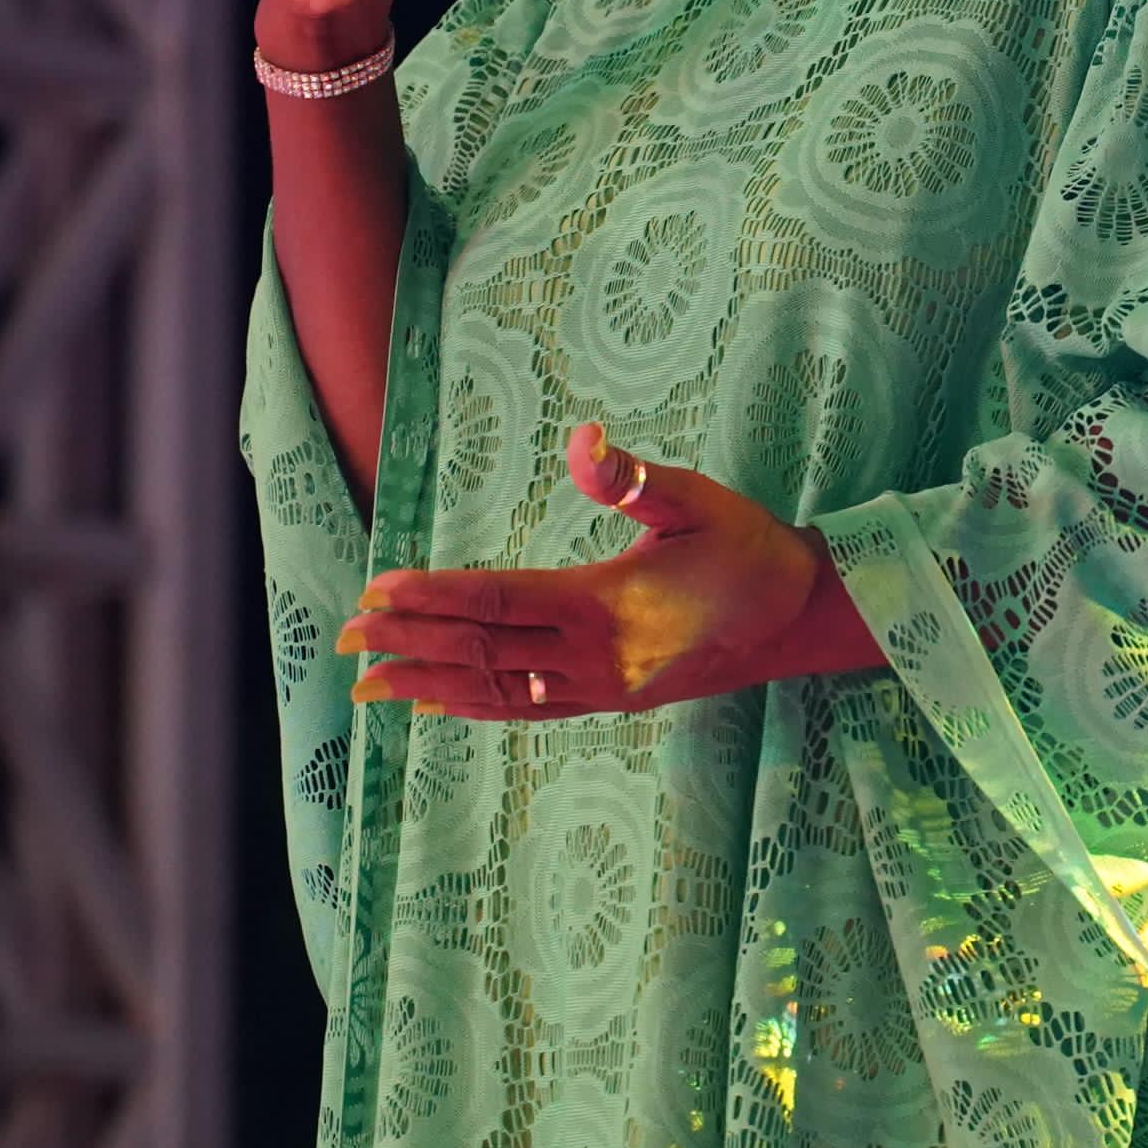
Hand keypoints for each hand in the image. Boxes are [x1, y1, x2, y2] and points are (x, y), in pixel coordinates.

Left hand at [335, 424, 883, 718]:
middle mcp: (595, 659)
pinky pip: (526, 708)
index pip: (498, 603)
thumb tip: (583, 438)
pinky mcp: (610, 700)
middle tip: (347, 637)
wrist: (800, 619)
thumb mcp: (697, 500)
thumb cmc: (749, 549)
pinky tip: (442, 703)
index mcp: (607, 607)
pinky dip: (476, 706)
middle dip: (409, 645)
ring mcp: (601, 689)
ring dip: (430, 685)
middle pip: (482, 652)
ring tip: (370, 683)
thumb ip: (634, 476)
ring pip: (496, 691)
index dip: (432, 599)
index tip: (378, 591)